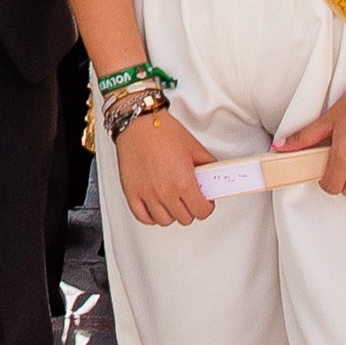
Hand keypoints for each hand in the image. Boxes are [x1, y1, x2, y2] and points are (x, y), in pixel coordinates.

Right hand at [112, 109, 214, 228]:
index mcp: (183, 182)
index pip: (201, 211)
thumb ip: (207, 166)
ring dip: (172, 213)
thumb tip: (213, 176)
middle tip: (190, 198)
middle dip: (191, 209)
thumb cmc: (161, 131)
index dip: (206, 207)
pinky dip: (152, 216)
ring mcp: (147, 194)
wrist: (137, 123)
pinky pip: (144, 218)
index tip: (204, 201)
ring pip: (165, 221)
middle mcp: (165, 191)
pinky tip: (156, 207)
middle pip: (185, 218)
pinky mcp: (132, 193)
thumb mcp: (194, 147)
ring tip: (173, 201)